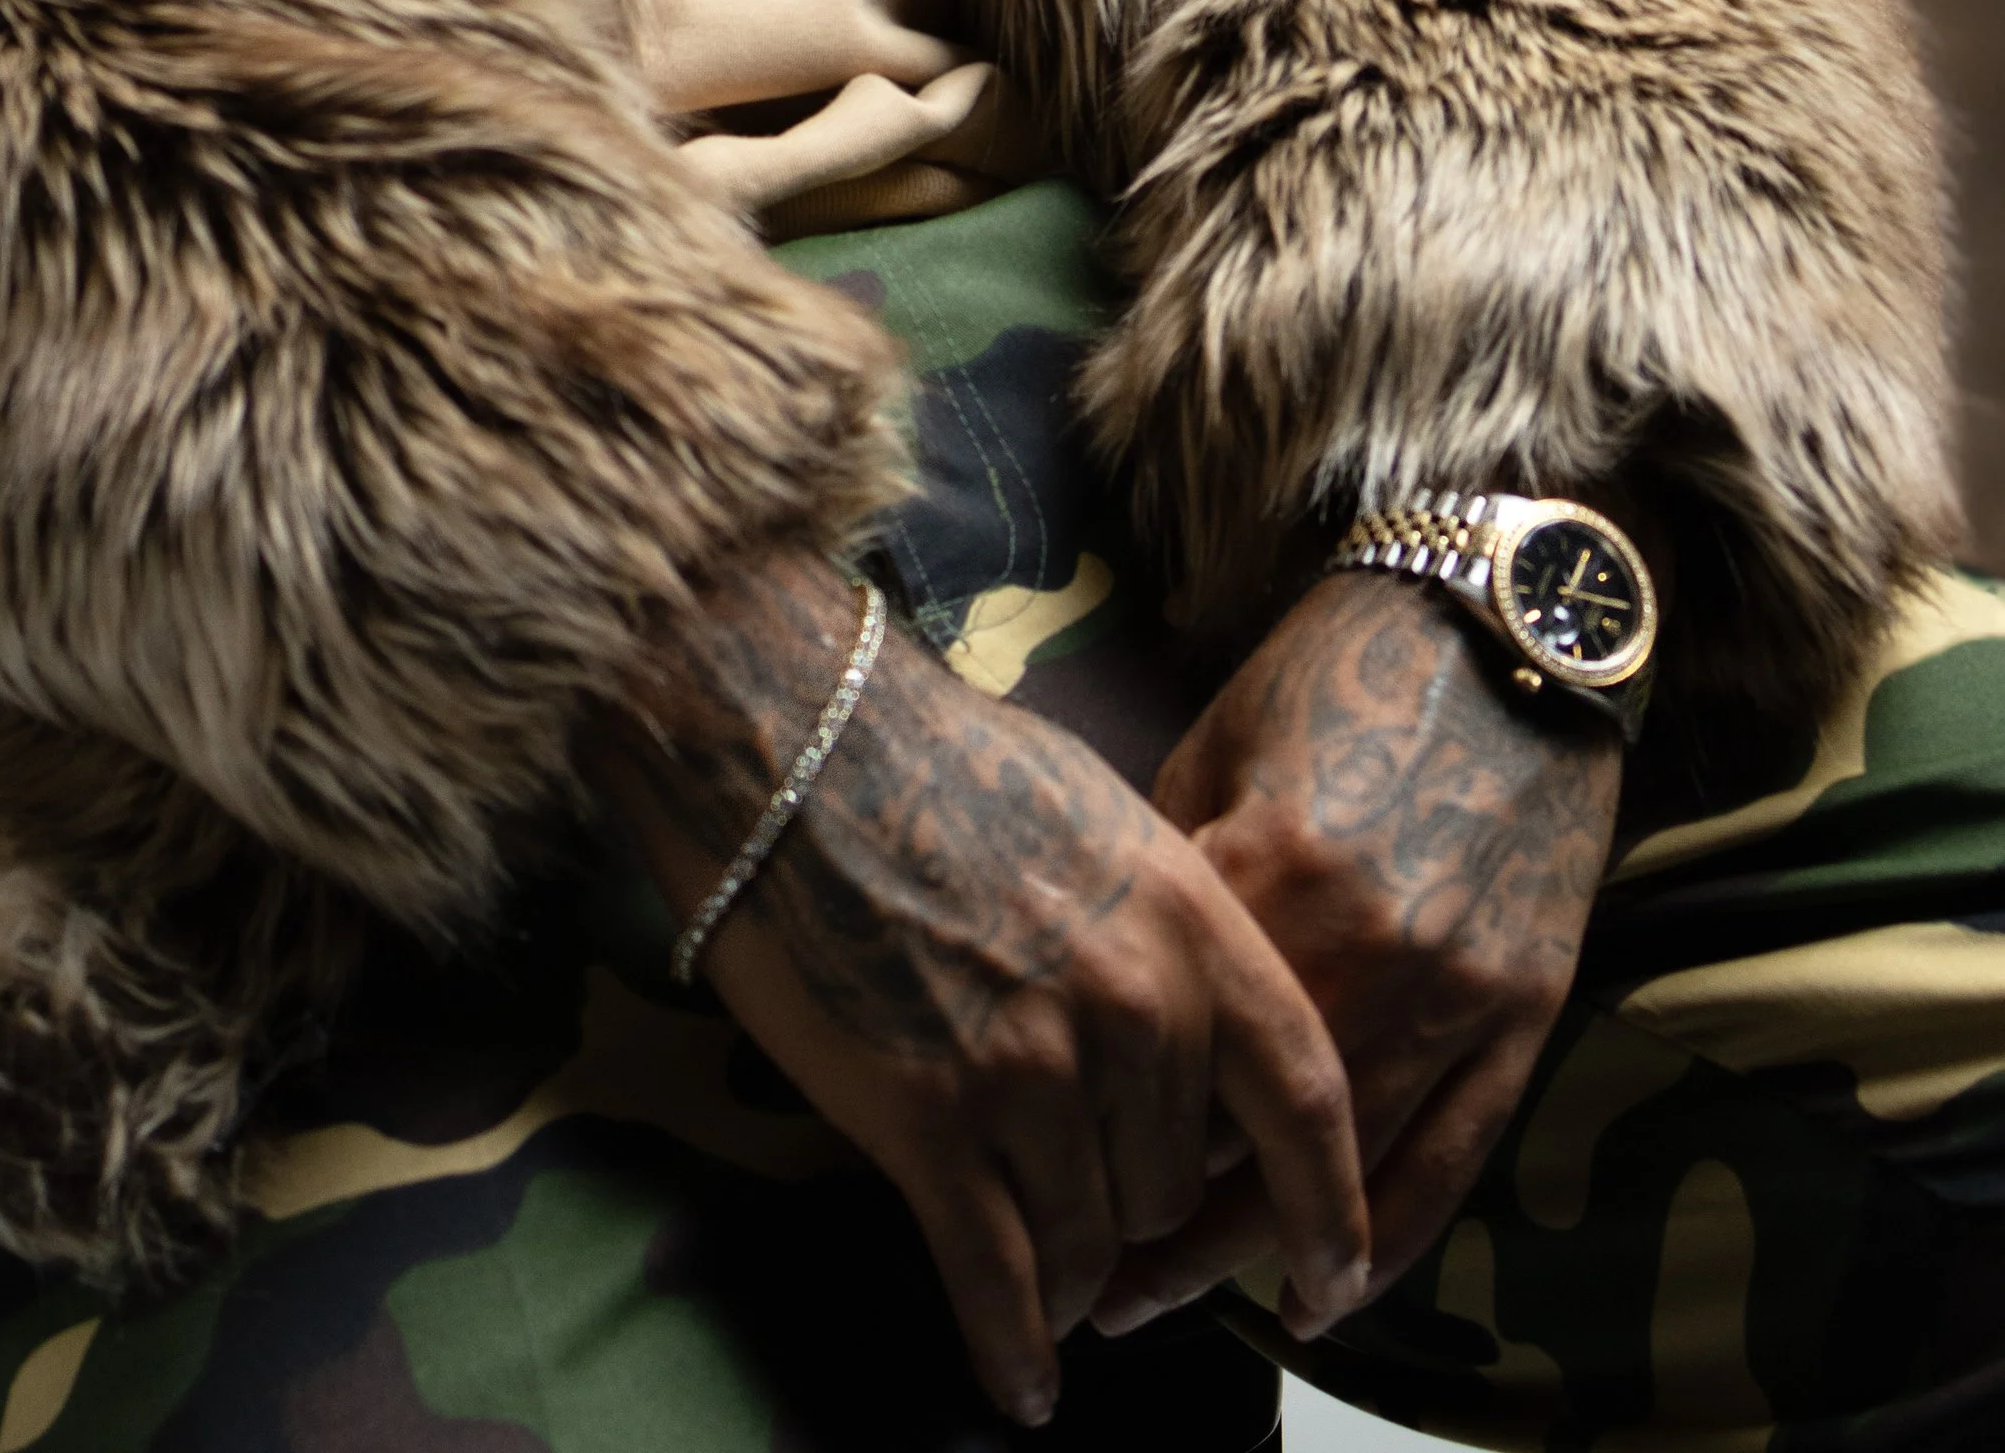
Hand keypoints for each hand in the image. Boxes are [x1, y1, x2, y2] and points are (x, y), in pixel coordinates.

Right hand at [593, 550, 1366, 1428]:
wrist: (792, 738)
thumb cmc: (943, 762)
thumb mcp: (1106, 823)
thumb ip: (1168, 936)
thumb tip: (1195, 1038)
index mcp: (1191, 923)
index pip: (1304, 1100)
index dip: (1330, 1210)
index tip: (1334, 1282)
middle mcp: (1132, 1009)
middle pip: (1176, 1190)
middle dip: (1141, 1212)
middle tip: (1091, 1197)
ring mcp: (1029, 1072)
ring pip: (1093, 1248)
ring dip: (1074, 1280)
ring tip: (1046, 1276)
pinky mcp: (926, 1124)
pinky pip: (997, 1283)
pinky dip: (1012, 1353)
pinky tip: (1023, 1388)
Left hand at [1096, 572, 1620, 1338]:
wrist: (1504, 622)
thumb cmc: (1338, 670)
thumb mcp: (1221, 747)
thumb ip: (1166, 870)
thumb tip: (1094, 971)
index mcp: (1272, 870)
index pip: (1172, 1043)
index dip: (1108, 1121)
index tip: (1050, 1172)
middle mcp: (1366, 946)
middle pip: (1248, 1131)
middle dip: (1164, 1221)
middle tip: (1093, 1283)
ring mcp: (1456, 989)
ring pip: (1345, 1166)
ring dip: (1256, 1252)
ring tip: (1174, 1302)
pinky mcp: (1526, 1009)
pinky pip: (1456, 1157)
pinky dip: (1392, 1238)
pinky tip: (1325, 1295)